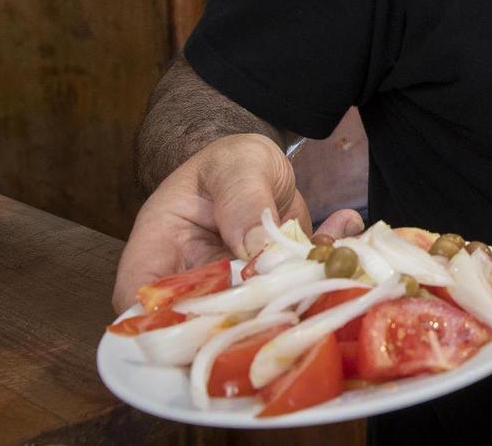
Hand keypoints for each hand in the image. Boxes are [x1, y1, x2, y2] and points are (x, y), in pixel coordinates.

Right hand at [111, 133, 362, 313]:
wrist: (260, 165)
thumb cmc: (230, 162)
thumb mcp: (234, 167)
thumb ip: (242, 200)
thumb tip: (255, 247)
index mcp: (159, 253)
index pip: (143, 304)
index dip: (167, 326)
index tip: (213, 326)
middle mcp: (193, 283)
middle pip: (202, 328)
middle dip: (248, 325)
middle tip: (292, 303)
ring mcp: (235, 294)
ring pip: (256, 320)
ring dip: (298, 301)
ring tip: (332, 265)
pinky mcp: (274, 292)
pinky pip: (299, 296)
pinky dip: (328, 272)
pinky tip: (348, 230)